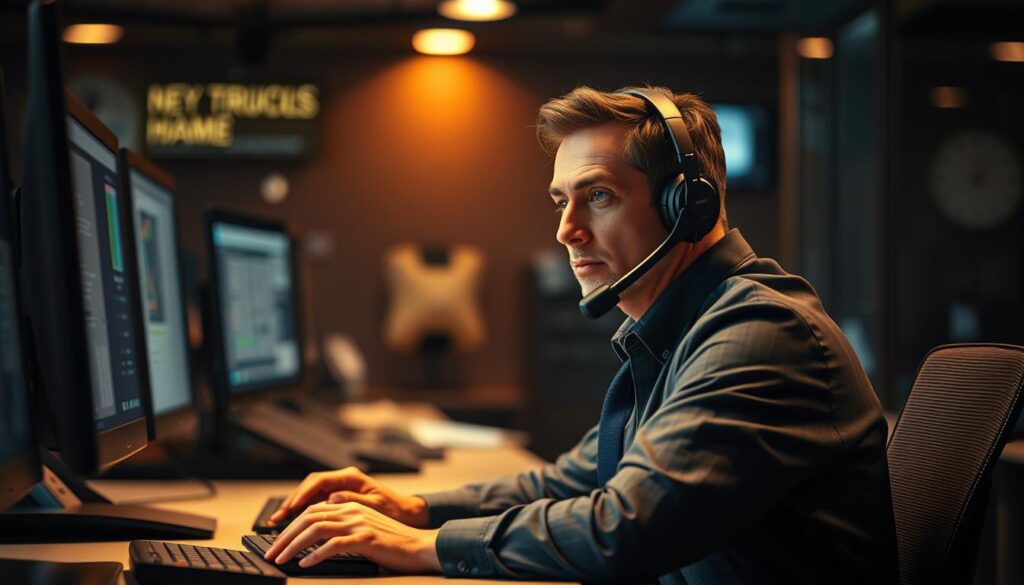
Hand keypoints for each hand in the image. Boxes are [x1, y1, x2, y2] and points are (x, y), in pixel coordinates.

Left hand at [264, 501, 440, 573]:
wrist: (420, 547)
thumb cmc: (393, 543)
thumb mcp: (365, 527)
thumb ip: (344, 524)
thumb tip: (317, 530)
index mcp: (351, 505)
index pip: (312, 510)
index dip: (291, 526)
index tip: (277, 542)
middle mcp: (352, 510)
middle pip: (308, 517)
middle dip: (284, 536)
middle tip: (271, 552)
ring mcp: (359, 523)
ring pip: (315, 529)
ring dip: (293, 545)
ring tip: (281, 559)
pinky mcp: (365, 538)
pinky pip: (332, 545)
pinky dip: (315, 555)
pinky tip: (304, 564)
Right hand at [269, 467, 427, 527]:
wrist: (405, 513)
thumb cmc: (393, 509)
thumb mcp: (375, 505)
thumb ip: (353, 501)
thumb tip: (332, 498)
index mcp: (350, 477)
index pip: (319, 481)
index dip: (303, 494)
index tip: (291, 507)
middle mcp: (341, 480)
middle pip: (308, 488)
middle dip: (291, 502)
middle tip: (276, 518)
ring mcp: (338, 489)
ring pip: (308, 496)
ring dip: (292, 509)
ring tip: (276, 523)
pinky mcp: (336, 500)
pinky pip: (314, 504)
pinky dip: (301, 513)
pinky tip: (290, 524)